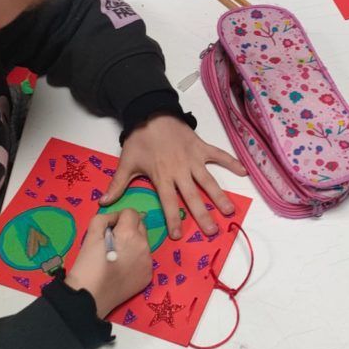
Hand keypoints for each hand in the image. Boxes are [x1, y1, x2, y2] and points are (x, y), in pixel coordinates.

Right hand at [66, 209, 152, 318]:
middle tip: (113, 241)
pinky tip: (123, 268)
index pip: (131, 212)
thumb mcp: (90, 235)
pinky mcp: (148, 276)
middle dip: (129, 228)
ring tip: (118, 256)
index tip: (110, 227)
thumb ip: (103, 219)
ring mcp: (148, 262)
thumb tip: (114, 218)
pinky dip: (136, 260)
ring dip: (134, 244)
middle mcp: (144, 245)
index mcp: (130, 233)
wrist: (90, 297)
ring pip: (144, 243)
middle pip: (141, 226)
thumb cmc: (87, 265)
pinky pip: (144, 260)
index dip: (119, 217)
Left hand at [100, 115, 246, 239]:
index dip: (172, 220)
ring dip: (219, 196)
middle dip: (202, 215)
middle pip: (192, 196)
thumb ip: (117, 184)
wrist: (151, 112)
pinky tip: (244, 172)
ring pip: (208, 181)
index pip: (168, 202)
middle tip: (212, 231)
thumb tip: (104, 203)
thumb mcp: (126, 162)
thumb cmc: (140, 139)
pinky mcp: (201, 147)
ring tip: (229, 211)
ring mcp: (193, 159)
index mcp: (162, 176)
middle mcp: (180, 171)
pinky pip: (219, 156)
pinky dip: (232, 162)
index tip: (178, 236)